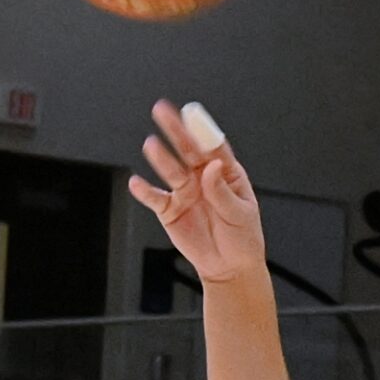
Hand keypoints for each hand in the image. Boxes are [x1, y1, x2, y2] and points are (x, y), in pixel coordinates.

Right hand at [129, 100, 265, 285]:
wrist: (230, 268)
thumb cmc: (242, 239)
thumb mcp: (241, 214)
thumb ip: (223, 192)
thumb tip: (211, 168)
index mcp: (226, 173)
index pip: (214, 147)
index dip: (203, 130)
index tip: (192, 115)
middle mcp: (203, 177)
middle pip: (188, 149)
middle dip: (175, 130)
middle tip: (162, 110)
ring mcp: (186, 192)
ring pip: (171, 170)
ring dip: (160, 157)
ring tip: (151, 145)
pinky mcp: (171, 210)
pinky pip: (156, 198)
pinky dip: (145, 191)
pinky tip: (136, 183)